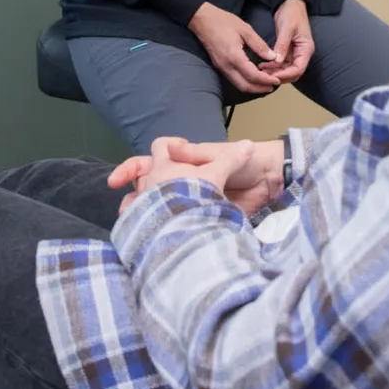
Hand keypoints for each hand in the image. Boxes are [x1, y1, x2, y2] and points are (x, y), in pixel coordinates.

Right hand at [110, 136, 284, 216]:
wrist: (272, 182)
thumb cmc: (246, 161)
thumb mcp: (217, 153)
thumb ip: (192, 153)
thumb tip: (166, 149)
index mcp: (181, 163)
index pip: (147, 163)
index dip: (130, 170)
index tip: (117, 180)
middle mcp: (181, 182)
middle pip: (147, 190)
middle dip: (133, 199)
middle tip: (126, 210)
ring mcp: (190, 202)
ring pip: (159, 210)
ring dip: (146, 217)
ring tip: (137, 227)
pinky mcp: (201, 219)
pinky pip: (179, 226)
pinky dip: (167, 231)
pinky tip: (155, 240)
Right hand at [188, 3, 279, 94]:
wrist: (202, 20)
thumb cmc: (223, 21)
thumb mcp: (246, 30)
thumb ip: (260, 45)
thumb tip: (273, 57)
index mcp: (234, 57)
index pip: (253, 76)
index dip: (266, 80)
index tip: (277, 80)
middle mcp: (226, 66)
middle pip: (245, 86)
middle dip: (260, 89)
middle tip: (273, 86)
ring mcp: (221, 67)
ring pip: (238, 84)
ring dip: (253, 87)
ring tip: (265, 84)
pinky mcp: (219, 66)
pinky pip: (233, 79)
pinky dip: (245, 82)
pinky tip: (253, 77)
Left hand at [262, 0, 313, 83]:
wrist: (290, 4)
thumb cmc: (292, 13)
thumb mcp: (287, 28)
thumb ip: (282, 45)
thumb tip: (278, 61)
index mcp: (306, 49)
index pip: (298, 69)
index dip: (286, 74)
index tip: (272, 75)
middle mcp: (301, 53)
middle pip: (293, 73)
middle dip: (279, 76)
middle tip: (264, 76)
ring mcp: (294, 53)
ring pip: (286, 69)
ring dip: (275, 72)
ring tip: (260, 71)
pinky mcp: (287, 51)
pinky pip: (281, 63)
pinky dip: (273, 66)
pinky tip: (262, 66)